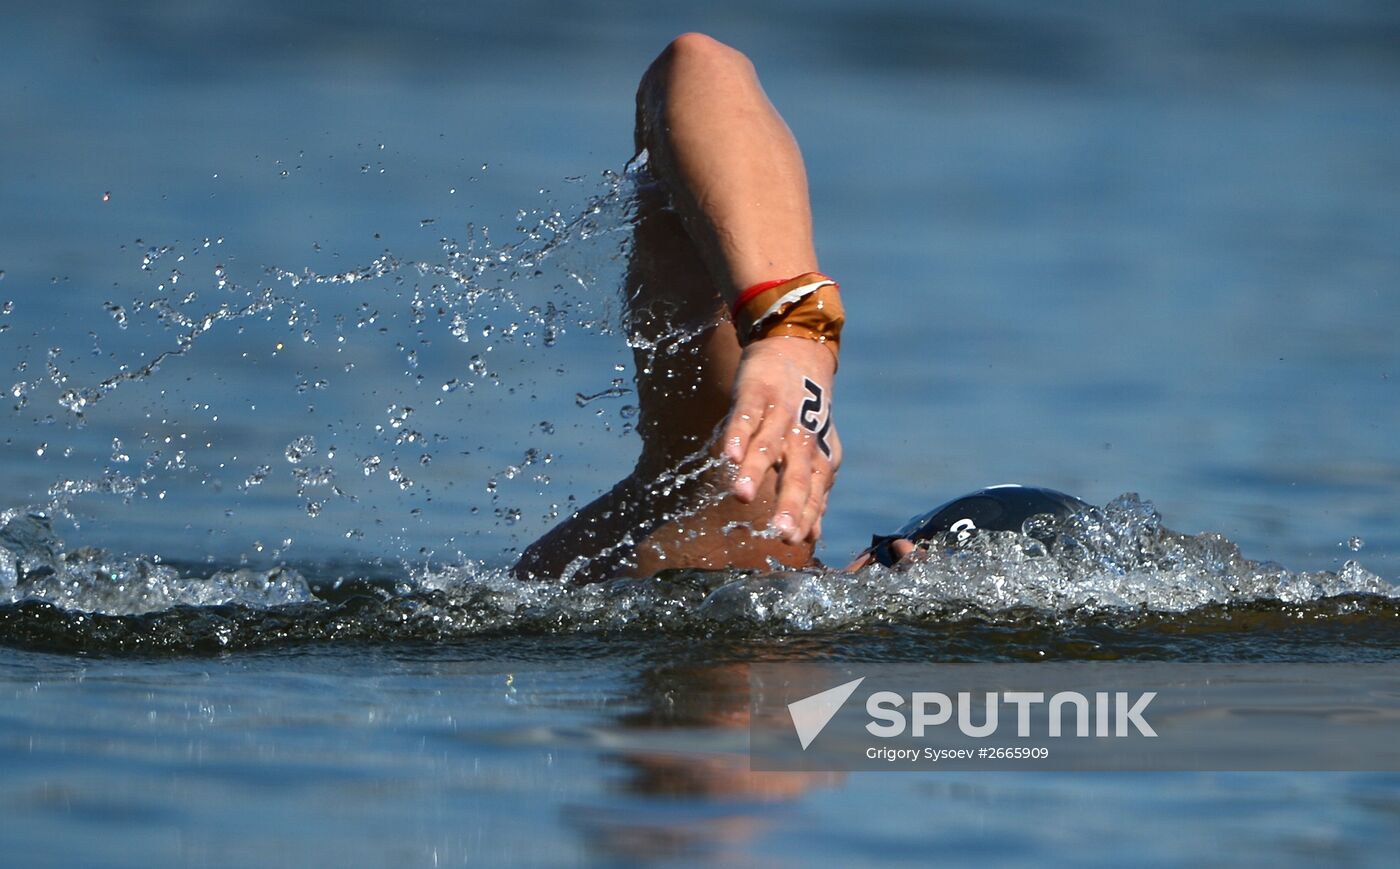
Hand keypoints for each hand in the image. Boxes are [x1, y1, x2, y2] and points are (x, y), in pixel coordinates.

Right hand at [720, 335, 841, 544]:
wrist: (799, 352)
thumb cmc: (804, 414)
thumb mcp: (814, 453)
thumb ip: (812, 493)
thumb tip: (811, 535)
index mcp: (818, 457)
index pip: (813, 494)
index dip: (805, 517)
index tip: (793, 544)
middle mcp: (803, 438)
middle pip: (796, 475)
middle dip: (790, 504)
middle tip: (782, 533)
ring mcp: (781, 413)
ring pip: (768, 446)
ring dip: (755, 471)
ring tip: (742, 497)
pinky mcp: (758, 392)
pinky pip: (746, 416)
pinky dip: (738, 434)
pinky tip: (727, 455)